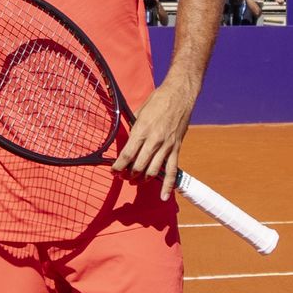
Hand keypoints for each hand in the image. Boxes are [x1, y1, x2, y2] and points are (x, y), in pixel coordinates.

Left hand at [112, 76, 196, 200]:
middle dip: (129, 174)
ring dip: (143, 179)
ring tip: (135, 181)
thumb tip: (128, 139)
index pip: (127, 154)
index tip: (112, 171)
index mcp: (141, 130)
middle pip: (139, 165)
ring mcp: (167, 146)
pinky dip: (168, 185)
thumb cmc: (157, 100)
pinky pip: (172, 170)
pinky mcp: (176, 148)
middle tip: (123, 177)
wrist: (179, 95)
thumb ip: (134, 128)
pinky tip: (163, 196)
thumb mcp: (139, 112)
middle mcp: (154, 140)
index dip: (118, 166)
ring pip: (154, 170)